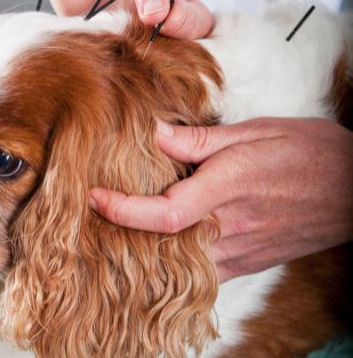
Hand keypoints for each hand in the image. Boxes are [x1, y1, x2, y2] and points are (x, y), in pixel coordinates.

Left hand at [90, 118, 352, 281]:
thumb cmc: (309, 152)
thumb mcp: (256, 131)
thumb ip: (200, 139)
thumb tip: (155, 134)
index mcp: (230, 185)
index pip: (165, 212)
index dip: (122, 209)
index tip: (94, 196)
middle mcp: (231, 225)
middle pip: (162, 243)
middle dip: (123, 230)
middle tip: (97, 210)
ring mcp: (241, 250)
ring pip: (179, 264)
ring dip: (145, 247)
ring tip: (122, 222)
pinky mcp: (248, 261)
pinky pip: (202, 271)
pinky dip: (175, 259)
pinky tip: (162, 240)